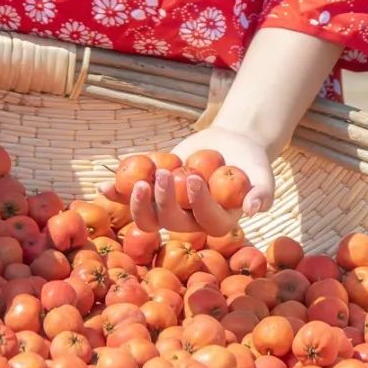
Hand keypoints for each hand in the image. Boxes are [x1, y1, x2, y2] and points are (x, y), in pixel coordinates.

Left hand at [99, 128, 274, 237]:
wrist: (231, 144)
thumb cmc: (251, 162)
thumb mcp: (263, 174)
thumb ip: (263, 192)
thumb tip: (255, 209)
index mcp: (217, 222)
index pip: (206, 220)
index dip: (197, 202)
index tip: (194, 176)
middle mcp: (191, 221)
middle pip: (172, 223)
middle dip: (163, 202)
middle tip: (162, 175)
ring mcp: (170, 208)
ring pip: (149, 218)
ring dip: (138, 203)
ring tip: (137, 180)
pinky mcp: (154, 193)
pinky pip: (132, 197)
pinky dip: (116, 193)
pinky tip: (104, 186)